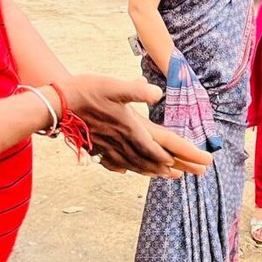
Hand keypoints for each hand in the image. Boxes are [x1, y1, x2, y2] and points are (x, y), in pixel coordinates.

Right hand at [58, 74, 211, 177]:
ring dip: (157, 171)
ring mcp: (110, 149)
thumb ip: (135, 91)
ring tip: (172, 175)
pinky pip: (118, 164)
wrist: (55, 106)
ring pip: (139, 165)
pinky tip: (129, 170)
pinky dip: (129, 168)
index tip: (206, 162)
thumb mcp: (113, 86)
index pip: (167, 145)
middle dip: (180, 165)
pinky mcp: (98, 149)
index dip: (188, 154)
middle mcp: (125, 143)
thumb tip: (156, 91)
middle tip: (199, 172)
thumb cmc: (85, 92)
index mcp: (134, 129)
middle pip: (157, 160)